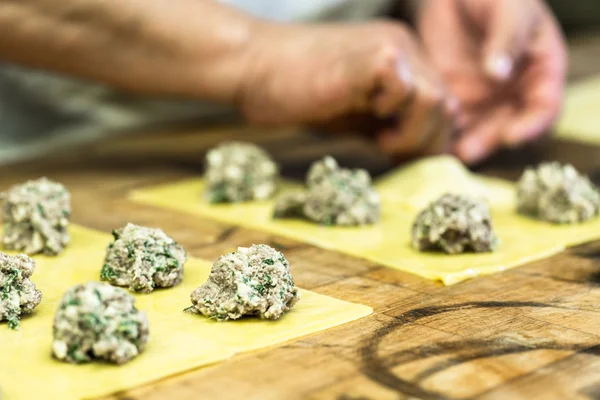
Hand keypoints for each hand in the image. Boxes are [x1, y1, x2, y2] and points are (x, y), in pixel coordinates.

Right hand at [236, 21, 457, 158]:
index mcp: (402, 58)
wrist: (253, 65)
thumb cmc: (296, 92)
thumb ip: (390, 125)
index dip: (430, 139)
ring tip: (381, 141)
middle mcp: (404, 47)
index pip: (442, 104)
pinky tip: (374, 129)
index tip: (402, 159)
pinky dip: (398, 119)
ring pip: (438, 101)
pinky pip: (410, 93)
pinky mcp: (372, 58)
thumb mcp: (356, 115)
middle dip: (426, 143)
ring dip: (414, 134)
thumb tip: (424, 154)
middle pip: (447, 105)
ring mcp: (391, 49)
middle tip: (392, 155)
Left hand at [418, 0, 566, 163]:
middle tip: (467, 151)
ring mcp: (483, 99)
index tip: (511, 136)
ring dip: (462, 145)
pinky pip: (451, 124)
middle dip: (488, 143)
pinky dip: (440, 133)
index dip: (531, 127)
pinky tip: (426, 133)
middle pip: (508, 128)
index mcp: (541, 72)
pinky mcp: (455, 99)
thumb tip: (498, 73)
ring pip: (477, 132)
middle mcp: (514, 93)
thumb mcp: (508, 9)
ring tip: (444, 150)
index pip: (545, 108)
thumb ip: (506, 39)